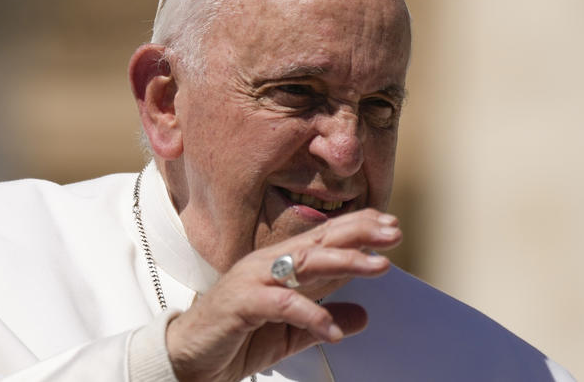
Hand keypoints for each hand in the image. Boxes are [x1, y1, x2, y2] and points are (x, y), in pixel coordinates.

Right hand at [165, 208, 401, 380]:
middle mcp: (269, 264)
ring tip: (378, 266)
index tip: (390, 225)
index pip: (324, 239)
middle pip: (320, 242)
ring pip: (305, 263)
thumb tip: (363, 316)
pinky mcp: (241, 303)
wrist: (189, 358)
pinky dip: (310, 314)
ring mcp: (254, 279)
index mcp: (281, 265)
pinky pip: (281, 305)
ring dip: (344, 262)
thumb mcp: (291, 331)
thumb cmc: (237, 336)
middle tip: (394, 232)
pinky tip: (334, 329)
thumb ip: (323, 319)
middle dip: (360, 234)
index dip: (357, 228)